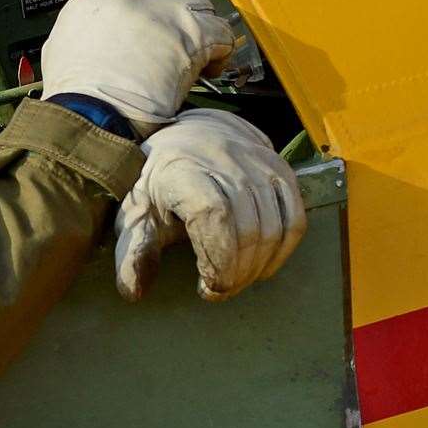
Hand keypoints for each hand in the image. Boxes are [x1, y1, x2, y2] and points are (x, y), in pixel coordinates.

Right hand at [40, 0, 236, 136]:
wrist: (93, 114)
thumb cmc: (75, 95)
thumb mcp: (60, 51)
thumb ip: (82, 33)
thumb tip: (96, 39)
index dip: (152, 6)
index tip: (158, 24)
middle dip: (178, 17)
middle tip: (178, 45)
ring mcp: (165, 10)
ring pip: (200, 7)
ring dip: (200, 31)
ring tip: (195, 60)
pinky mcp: (193, 31)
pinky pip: (222, 33)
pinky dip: (220, 53)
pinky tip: (210, 70)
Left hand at [113, 108, 305, 302]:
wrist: (185, 134)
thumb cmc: (158, 179)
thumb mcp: (137, 210)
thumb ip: (134, 251)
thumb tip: (133, 293)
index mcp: (184, 169)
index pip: (213, 216)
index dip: (217, 259)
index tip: (206, 286)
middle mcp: (225, 161)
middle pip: (247, 229)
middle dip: (236, 273)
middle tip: (220, 290)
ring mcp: (258, 162)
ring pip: (273, 227)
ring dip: (258, 266)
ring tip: (237, 280)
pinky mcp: (279, 168)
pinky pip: (294, 217)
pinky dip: (282, 250)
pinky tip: (262, 266)